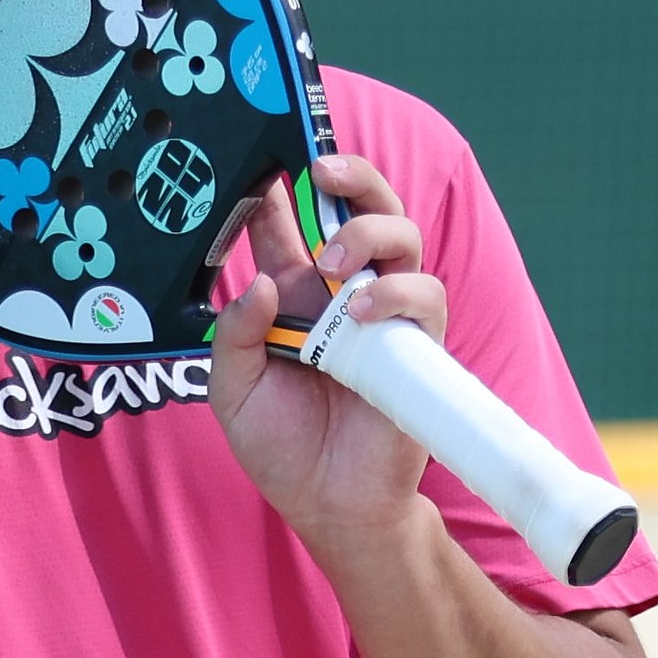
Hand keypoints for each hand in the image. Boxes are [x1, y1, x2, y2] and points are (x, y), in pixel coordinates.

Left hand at [208, 154, 449, 563]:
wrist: (327, 503)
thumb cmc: (280, 443)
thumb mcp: (232, 388)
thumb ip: (236, 334)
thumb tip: (260, 285)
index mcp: (293, 293)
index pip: (288, 224)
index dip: (277, 188)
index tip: (263, 154)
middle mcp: (342, 293)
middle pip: (360, 209)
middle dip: (349, 177)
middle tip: (318, 169)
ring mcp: (383, 315)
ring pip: (402, 238)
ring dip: (370, 232)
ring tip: (334, 258)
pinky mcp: (417, 345)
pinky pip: (425, 296)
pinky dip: (396, 291)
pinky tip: (361, 310)